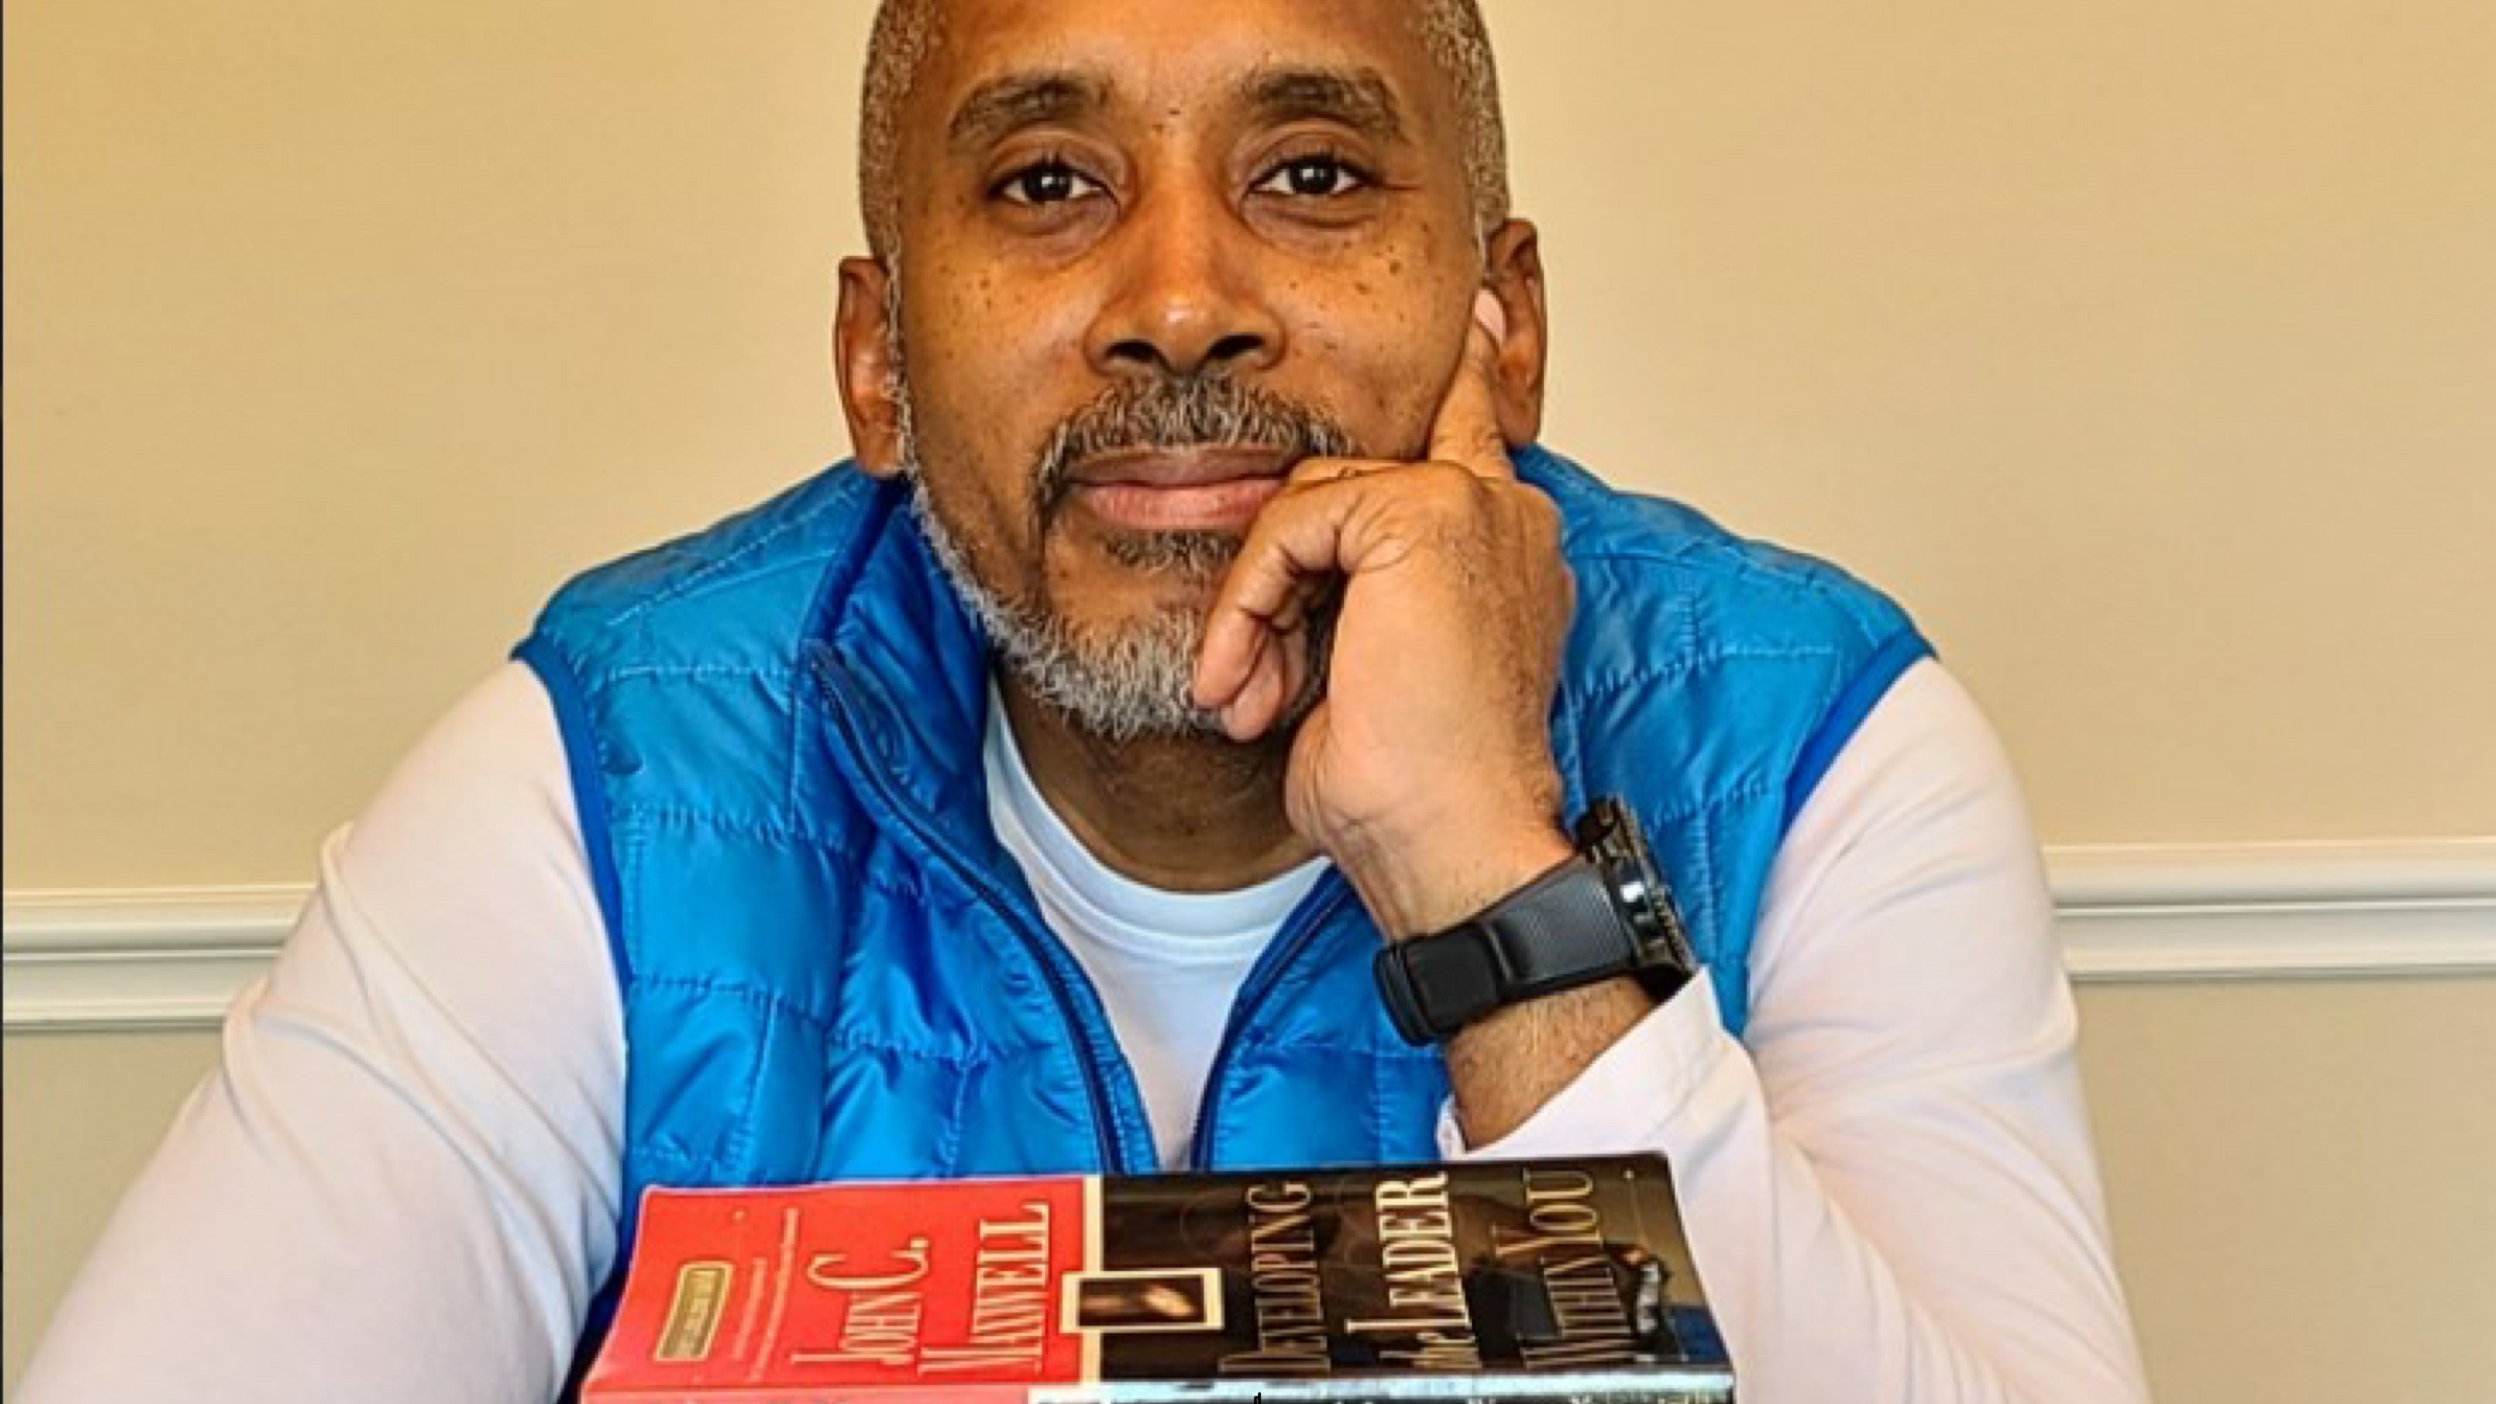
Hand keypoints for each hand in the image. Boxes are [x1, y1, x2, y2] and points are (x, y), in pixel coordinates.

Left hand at [1192, 292, 1575, 936]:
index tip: (1475, 309)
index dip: (1464, 363)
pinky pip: (1292, 518)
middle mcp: (1506, 513)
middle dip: (1276, 577)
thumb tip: (1286, 573)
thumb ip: (1343, 597)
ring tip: (1257, 697)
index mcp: (1506, 546)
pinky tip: (1253, 679)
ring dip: (1256, 605)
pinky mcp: (1428, 512)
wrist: (1453, 848)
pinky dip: (1250, 601)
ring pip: (1308, 497)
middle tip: (1257, 685)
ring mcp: (1472, 503)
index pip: (1469, 422)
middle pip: (1346, 470)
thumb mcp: (1359, 674)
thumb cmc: (1412, 792)